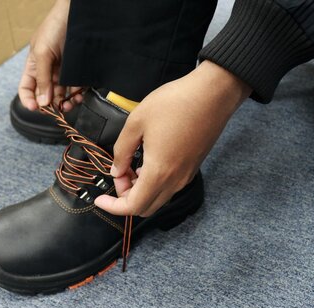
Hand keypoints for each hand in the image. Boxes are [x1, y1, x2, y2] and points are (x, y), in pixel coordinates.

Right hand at [18, 0, 82, 110]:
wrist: (77, 15)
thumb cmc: (55, 27)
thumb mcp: (43, 52)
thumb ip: (42, 78)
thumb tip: (42, 101)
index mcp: (34, 66)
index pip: (26, 89)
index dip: (28, 100)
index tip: (36, 108)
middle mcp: (48, 72)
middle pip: (46, 96)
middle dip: (51, 105)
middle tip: (58, 109)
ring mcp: (63, 72)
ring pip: (62, 95)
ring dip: (65, 103)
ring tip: (70, 104)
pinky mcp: (77, 72)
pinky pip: (76, 89)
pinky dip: (77, 95)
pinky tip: (79, 96)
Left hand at [95, 61, 251, 216]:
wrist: (213, 94)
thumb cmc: (175, 103)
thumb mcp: (136, 122)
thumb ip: (122, 150)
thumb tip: (116, 170)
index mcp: (159, 172)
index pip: (133, 206)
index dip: (113, 207)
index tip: (100, 199)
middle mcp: (175, 180)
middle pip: (146, 207)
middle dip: (126, 197)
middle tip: (118, 173)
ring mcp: (186, 175)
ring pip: (158, 198)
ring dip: (140, 190)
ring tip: (130, 164)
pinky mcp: (192, 167)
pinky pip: (169, 187)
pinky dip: (153, 183)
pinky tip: (147, 161)